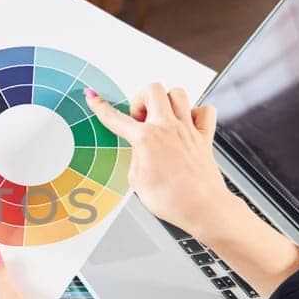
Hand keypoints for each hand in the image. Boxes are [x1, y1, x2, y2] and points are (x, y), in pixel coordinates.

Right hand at [85, 82, 234, 239]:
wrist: (204, 209)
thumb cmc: (173, 201)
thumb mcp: (138, 181)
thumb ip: (136, 158)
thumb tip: (140, 148)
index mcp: (147, 139)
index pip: (116, 118)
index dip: (99, 106)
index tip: (92, 96)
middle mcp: (168, 129)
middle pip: (152, 89)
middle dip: (140, 98)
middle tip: (139, 118)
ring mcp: (188, 130)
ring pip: (178, 93)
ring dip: (166, 101)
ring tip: (162, 118)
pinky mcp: (205, 138)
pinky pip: (205, 111)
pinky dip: (196, 112)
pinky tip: (188, 124)